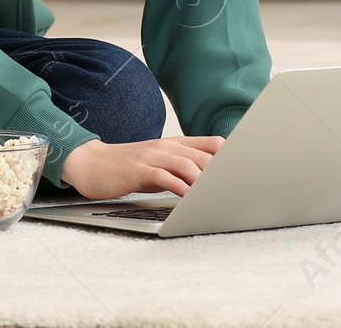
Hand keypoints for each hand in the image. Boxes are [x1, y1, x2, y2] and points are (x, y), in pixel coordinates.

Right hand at [58, 135, 224, 199]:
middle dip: (223, 172)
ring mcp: (152, 156)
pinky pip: (163, 176)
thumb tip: (210, 182)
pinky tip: (188, 196)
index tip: (248, 170)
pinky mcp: (138, 169)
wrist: (91, 164)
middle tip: (239, 188)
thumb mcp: (159, 164)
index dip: (232, 155)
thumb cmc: (128, 167)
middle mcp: (166, 147)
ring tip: (218, 194)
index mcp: (174, 144)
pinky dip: (178, 186)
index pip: (212, 143)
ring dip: (204, 180)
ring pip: (186, 164)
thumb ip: (182, 168)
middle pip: (204, 155)